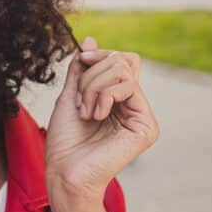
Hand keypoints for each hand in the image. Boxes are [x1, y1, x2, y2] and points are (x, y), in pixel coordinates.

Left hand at [44, 36, 159, 205]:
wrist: (65, 171)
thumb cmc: (65, 140)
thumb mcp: (70, 94)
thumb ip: (81, 69)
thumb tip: (91, 40)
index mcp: (119, 99)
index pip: (121, 60)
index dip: (100, 54)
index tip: (80, 60)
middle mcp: (134, 106)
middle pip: (121, 61)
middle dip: (91, 75)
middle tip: (80, 102)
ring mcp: (142, 116)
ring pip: (123, 71)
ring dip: (94, 87)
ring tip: (86, 112)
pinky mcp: (147, 126)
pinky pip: (129, 87)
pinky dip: (104, 96)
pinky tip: (96, 117)